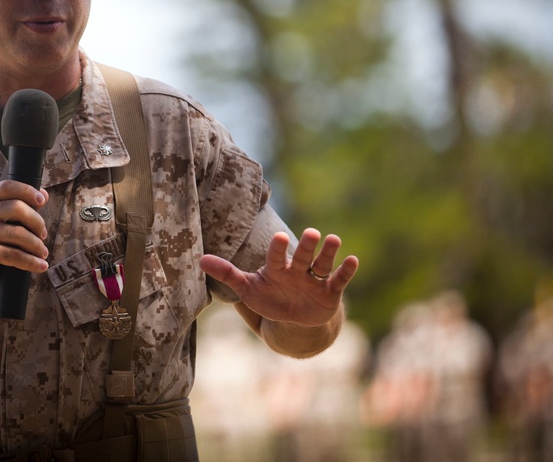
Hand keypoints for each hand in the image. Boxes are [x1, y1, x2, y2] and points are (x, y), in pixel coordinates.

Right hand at [0, 180, 50, 289]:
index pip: (7, 187)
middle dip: (37, 222)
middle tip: (42, 234)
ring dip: (37, 245)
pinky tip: (40, 265)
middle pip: (18, 208)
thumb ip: (13, 205)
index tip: (41, 200)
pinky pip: (15, 255)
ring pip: (20, 234)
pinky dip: (31, 262)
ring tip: (42, 252)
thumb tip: (44, 195)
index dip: (28, 190)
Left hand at [199, 228, 357, 327]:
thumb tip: (199, 260)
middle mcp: (297, 270)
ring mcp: (314, 279)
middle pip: (301, 255)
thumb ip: (227, 274)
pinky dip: (346, 271)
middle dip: (306, 246)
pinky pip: (339, 279)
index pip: (276, 256)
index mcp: (276, 268)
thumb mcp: (247, 289)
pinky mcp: (330, 291)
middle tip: (311, 232)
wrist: (294, 320)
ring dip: (328, 252)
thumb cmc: (269, 299)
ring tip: (334, 239)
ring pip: (322, 264)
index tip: (280, 237)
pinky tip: (353, 259)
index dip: (278, 248)